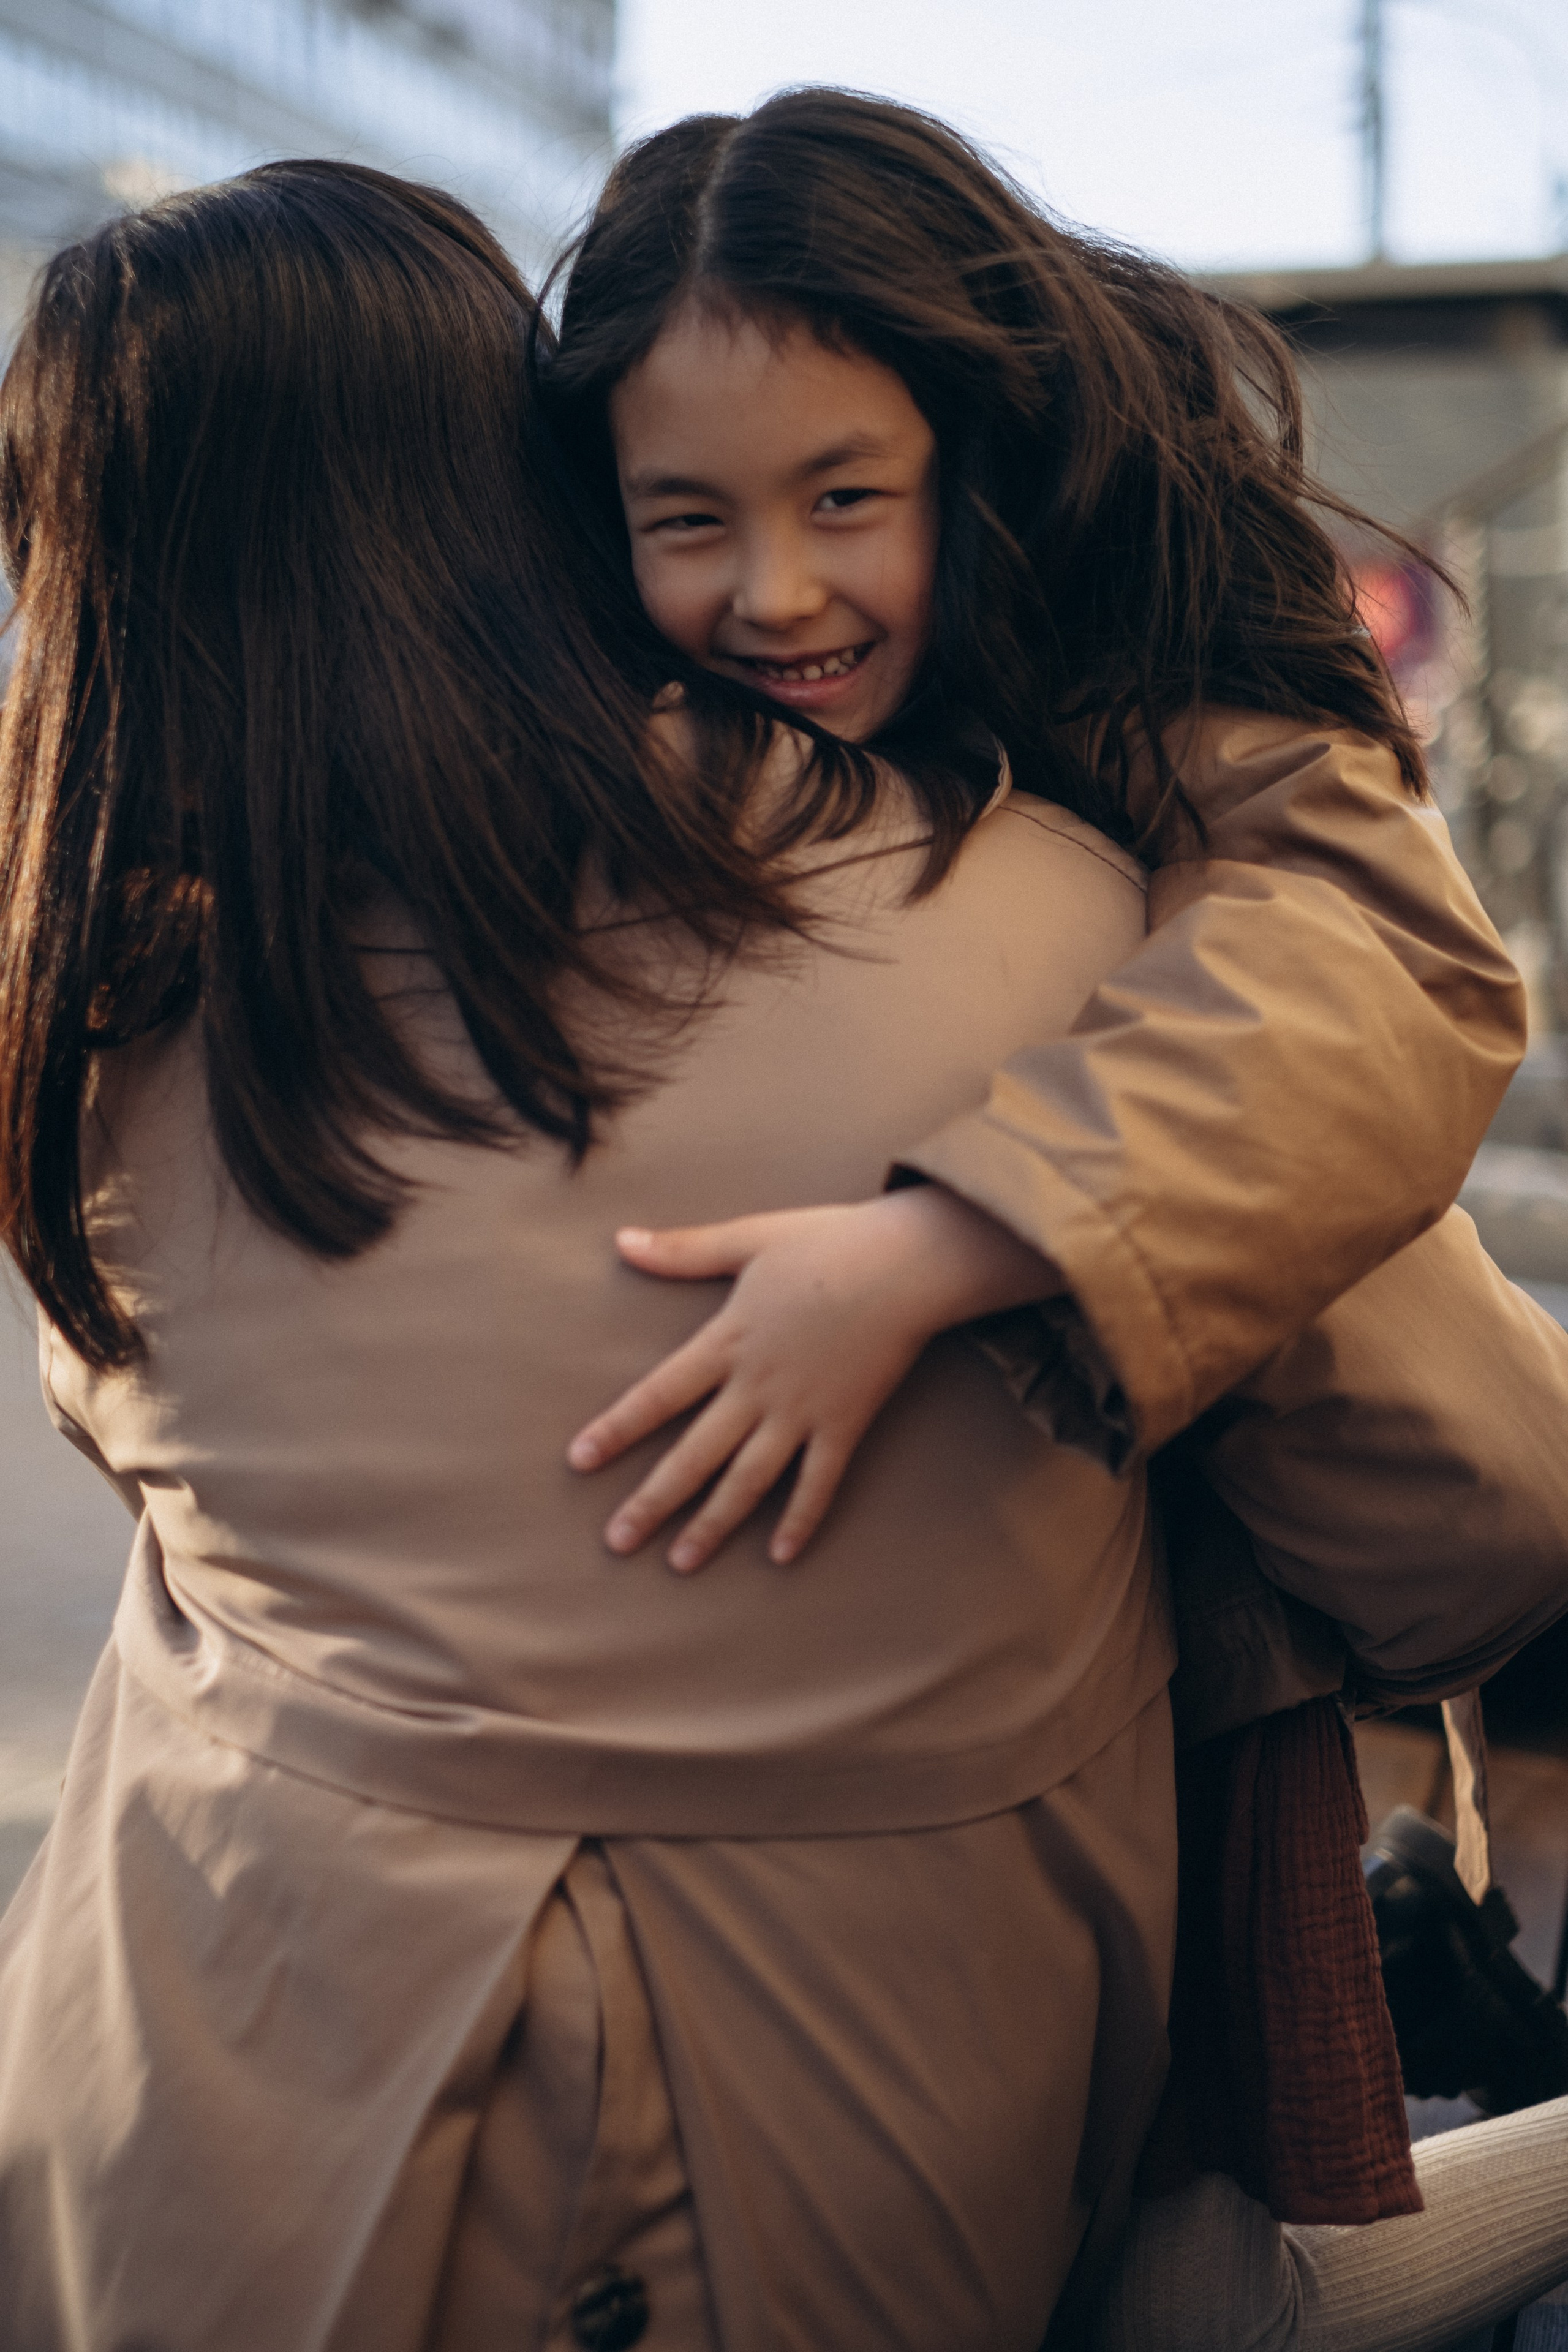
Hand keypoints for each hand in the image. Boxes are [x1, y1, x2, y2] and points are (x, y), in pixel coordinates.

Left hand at [567, 1187, 1059, 1571]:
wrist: (908, 1263)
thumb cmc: (829, 1243)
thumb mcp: (749, 1239)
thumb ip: (684, 1250)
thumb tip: (622, 1240)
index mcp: (728, 1341)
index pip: (659, 1394)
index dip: (618, 1428)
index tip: (579, 1461)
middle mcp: (757, 1387)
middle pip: (695, 1454)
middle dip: (653, 1501)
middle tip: (618, 1541)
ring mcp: (802, 1412)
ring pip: (749, 1480)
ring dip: (713, 1524)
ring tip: (681, 1563)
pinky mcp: (845, 1424)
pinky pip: (819, 1482)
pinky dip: (801, 1519)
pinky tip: (781, 1556)